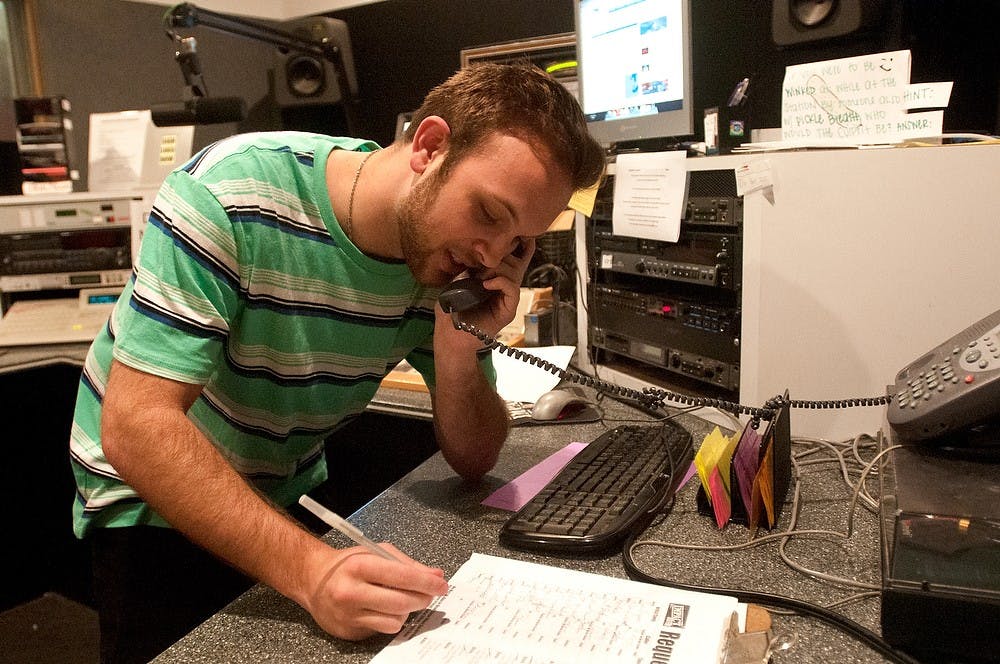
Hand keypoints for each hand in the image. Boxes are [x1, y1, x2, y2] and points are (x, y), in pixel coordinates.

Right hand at [304, 544, 448, 640]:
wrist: (313, 580)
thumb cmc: (348, 564)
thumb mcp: (376, 552)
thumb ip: (407, 564)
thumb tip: (435, 575)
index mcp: (359, 566)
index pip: (402, 576)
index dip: (426, 582)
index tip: (442, 585)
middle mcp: (352, 592)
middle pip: (401, 602)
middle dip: (422, 598)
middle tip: (429, 594)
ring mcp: (349, 614)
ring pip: (395, 620)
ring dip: (407, 610)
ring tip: (402, 599)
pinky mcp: (349, 630)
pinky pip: (383, 629)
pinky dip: (392, 620)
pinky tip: (386, 609)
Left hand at [439, 237, 535, 338]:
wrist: (450, 336)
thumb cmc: (451, 310)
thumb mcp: (455, 282)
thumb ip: (466, 267)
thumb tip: (473, 249)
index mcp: (495, 278)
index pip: (513, 258)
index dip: (515, 245)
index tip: (505, 234)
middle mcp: (504, 287)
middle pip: (515, 261)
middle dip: (500, 256)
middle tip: (481, 260)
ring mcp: (507, 299)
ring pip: (514, 273)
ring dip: (497, 269)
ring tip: (480, 277)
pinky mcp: (508, 310)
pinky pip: (512, 289)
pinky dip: (501, 282)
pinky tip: (486, 284)